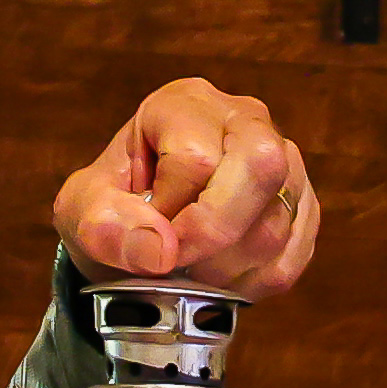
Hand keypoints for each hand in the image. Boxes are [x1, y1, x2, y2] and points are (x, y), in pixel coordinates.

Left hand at [54, 78, 320, 298]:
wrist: (138, 233)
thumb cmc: (113, 210)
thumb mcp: (83, 212)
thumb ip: (105, 224)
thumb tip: (160, 249)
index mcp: (185, 104)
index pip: (196, 157)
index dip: (171, 214)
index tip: (148, 238)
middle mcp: (245, 119)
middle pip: (262, 165)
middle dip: (215, 233)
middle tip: (180, 262)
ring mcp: (285, 161)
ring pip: (278, 221)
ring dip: (228, 267)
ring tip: (193, 270)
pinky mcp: (303, 206)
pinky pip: (294, 255)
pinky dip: (254, 283)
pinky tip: (222, 277)